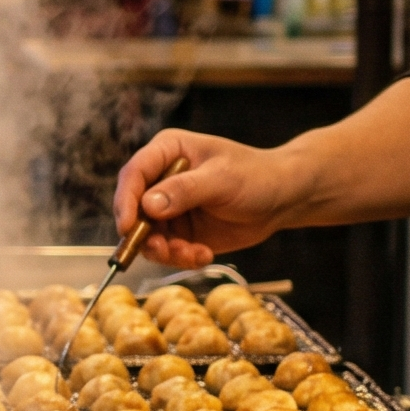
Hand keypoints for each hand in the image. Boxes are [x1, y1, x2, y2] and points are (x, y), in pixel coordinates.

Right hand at [113, 129, 302, 267]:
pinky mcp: (181, 231)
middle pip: (134, 209)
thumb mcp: (222, 179)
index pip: (134, 174)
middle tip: (164, 249)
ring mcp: (169, 207)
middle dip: (146, 234)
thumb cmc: (256, 175)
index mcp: (167, 152)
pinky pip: (168, 250)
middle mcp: (161, 179)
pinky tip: (203, 255)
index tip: (128, 226)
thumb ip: (184, 190)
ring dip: (166, 251)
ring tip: (192, 254)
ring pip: (148, 235)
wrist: (283, 198)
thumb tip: (148, 206)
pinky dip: (181, 258)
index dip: (126, 200)